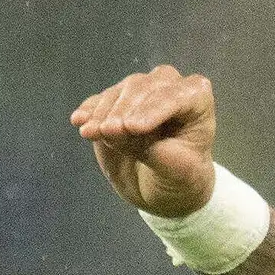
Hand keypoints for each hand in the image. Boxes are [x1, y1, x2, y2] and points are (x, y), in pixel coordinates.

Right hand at [69, 65, 220, 216]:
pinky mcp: (115, 101)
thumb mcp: (175, 171)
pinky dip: (89, 110)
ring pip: (119, 92)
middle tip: (108, 131)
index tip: (133, 128)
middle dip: (124, 110)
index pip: (175, 96)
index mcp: (196, 99)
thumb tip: (113, 130)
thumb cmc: (180, 178)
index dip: (153, 109)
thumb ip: (148, 149)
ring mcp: (140, 91)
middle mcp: (169, 87)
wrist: (163, 187)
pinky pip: (100, 100)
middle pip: (143, 87)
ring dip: (103, 112)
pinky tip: (78, 121)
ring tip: (90, 132)